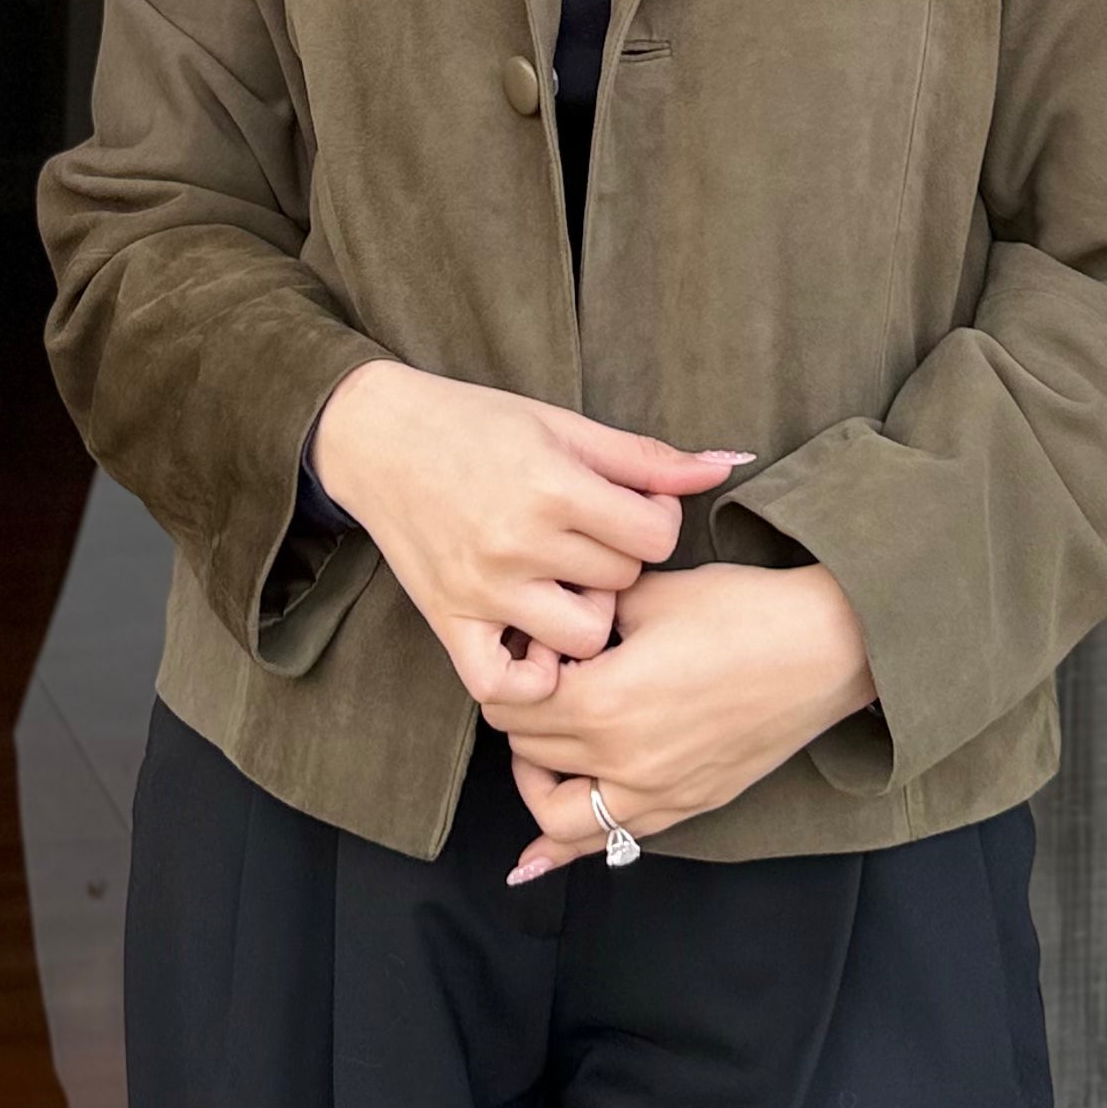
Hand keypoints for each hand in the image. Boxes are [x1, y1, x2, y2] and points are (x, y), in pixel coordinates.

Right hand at [308, 358, 751, 712]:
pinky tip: (536, 646)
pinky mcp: (449, 621)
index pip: (654, 536)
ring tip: (566, 584)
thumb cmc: (475, 422)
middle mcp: (518, 542)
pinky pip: (502, 685)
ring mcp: (483, 588)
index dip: (655, 521)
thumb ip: (647, 456)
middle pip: (621, 583)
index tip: (631, 507)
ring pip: (582, 637)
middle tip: (590, 536)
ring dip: (585, 615)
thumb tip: (728, 464)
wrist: (378, 437)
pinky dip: (529, 679)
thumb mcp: (563, 424)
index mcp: (552, 485)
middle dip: (617, 560)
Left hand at [484, 559, 875, 876]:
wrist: (823, 648)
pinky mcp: (686, 806)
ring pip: (558, 818)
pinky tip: (531, 860)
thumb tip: (552, 626)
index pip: (512, 704)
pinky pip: (610, 842)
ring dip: (536, 783)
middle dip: (519, 715)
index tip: (533, 646)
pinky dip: (564, 850)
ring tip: (542, 749)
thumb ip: (589, 615)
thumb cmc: (741, 612)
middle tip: (539, 679)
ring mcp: (656, 794)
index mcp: (603, 703)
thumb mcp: (649, 596)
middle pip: (527, 752)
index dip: (512, 671)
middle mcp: (622, 762)